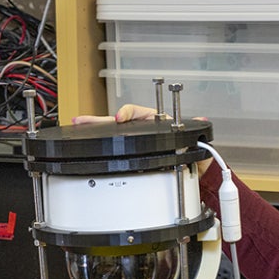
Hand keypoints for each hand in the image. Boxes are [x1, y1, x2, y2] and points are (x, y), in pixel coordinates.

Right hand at [73, 104, 213, 176]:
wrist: (187, 166)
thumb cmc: (187, 149)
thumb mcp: (191, 140)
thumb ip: (194, 133)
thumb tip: (201, 122)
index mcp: (153, 120)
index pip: (137, 112)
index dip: (127, 113)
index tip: (121, 118)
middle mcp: (140, 128)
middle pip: (115, 121)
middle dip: (98, 120)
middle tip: (82, 120)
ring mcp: (133, 140)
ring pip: (110, 133)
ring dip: (92, 130)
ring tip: (77, 126)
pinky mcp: (129, 153)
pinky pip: (112, 149)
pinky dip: (98, 147)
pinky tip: (83, 146)